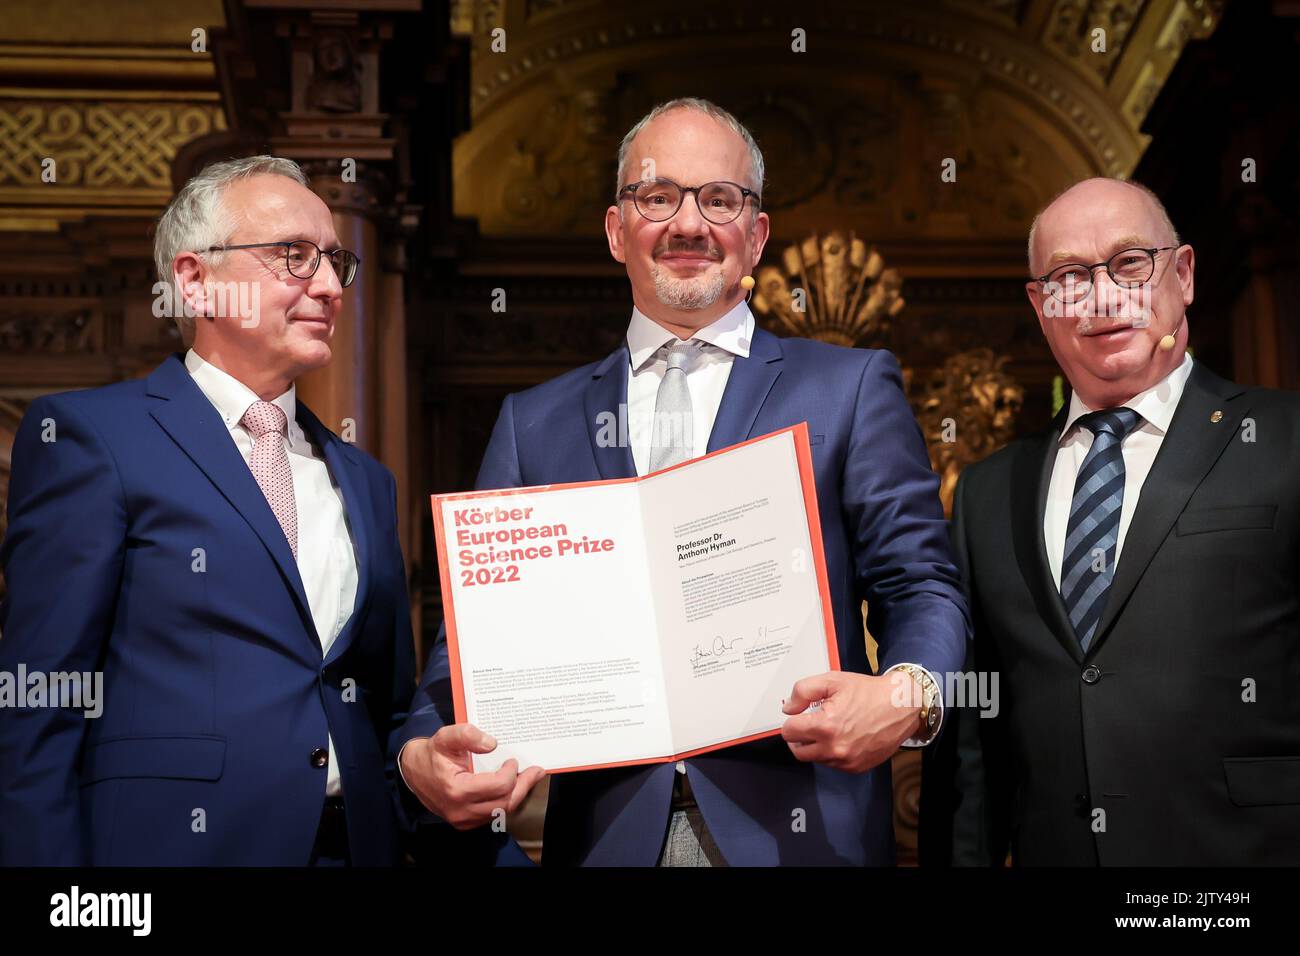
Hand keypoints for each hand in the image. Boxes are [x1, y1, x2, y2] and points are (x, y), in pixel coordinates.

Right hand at [399, 724, 545, 830]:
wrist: (414, 772)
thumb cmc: (432, 754)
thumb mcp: (445, 736)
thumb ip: (467, 734)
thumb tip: (492, 743)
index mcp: (457, 790)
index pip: (499, 787)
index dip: (511, 773)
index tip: (512, 760)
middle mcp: (461, 810)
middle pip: (505, 803)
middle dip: (523, 786)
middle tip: (536, 771)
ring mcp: (463, 820)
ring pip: (501, 811)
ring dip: (516, 794)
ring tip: (527, 778)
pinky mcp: (465, 822)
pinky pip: (493, 814)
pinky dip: (505, 801)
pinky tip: (511, 787)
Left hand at [780, 671, 921, 772]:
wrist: (901, 706)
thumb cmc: (869, 693)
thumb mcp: (832, 680)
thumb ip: (803, 691)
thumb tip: (789, 708)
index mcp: (826, 726)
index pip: (789, 732)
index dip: (791, 720)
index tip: (799, 716)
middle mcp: (835, 748)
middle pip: (798, 751)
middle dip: (799, 737)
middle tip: (807, 724)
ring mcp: (846, 761)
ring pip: (815, 758)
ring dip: (815, 746)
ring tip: (828, 728)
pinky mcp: (857, 767)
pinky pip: (833, 764)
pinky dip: (831, 753)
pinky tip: (841, 737)